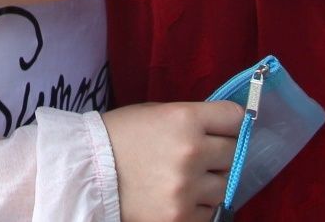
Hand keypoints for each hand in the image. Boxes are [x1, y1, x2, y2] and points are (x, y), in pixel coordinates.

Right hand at [103, 100, 243, 221]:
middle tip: (198, 155)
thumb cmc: (122, 135)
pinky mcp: (180, 217)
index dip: (229, 124)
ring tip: (183, 177)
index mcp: (185, 119)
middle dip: (220, 153)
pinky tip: (176, 195)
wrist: (88, 171)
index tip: (222, 129)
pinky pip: (209, 212)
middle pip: (234, 153)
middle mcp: (191, 152)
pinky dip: (198, 206)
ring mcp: (187, 188)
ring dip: (210, 182)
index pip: (236, 119)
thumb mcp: (158, 113)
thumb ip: (193, 120)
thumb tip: (228, 129)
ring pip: (224, 186)